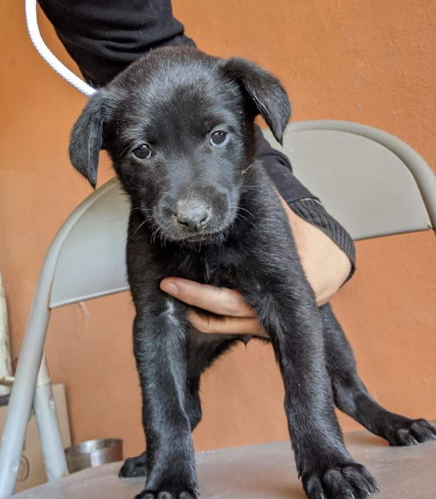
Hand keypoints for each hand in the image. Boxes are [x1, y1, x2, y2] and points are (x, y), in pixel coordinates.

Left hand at [159, 196, 351, 336]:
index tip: (172, 282)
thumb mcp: (289, 222)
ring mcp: (261, 323)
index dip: (197, 296)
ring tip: (176, 294)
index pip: (228, 300)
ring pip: (222, 328)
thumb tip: (248, 169)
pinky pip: (228, 329)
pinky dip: (209, 319)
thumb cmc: (306, 242)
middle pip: (221, 316)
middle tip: (167, 284)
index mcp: (271, 288)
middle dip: (190, 301)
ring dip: (197, 315)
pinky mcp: (258, 327)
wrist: (330, 267)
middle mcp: (266, 312)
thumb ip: (268, 201)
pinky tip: (193, 305)